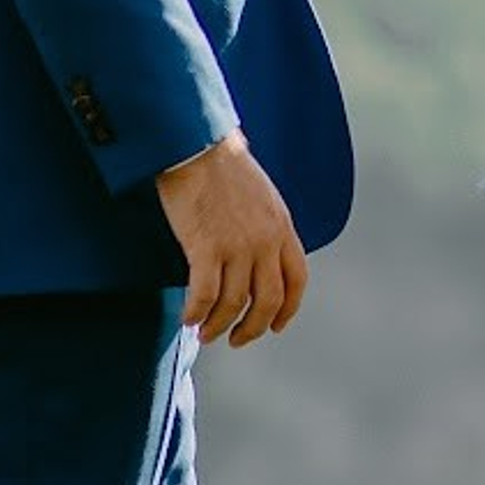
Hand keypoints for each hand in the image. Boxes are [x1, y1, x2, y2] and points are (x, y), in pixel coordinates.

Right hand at [157, 130, 308, 347]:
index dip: (288, 309)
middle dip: (252, 328)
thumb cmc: (221, 166)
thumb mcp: (260, 195)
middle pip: (269, 301)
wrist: (195, 145)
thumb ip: (265, 225)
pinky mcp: (206, 247)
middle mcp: (266, 241)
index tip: (275, 326)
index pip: (297, 279)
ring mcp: (238, 246)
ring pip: (235, 304)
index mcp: (282, 227)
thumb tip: (257, 252)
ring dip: (219, 325)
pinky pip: (205, 295)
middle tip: (235, 340)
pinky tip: (188, 318)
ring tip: (205, 333)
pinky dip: (196, 312)